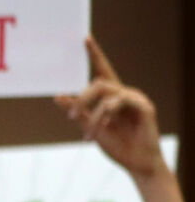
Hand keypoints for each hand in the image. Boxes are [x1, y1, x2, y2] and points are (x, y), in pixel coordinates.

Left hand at [57, 36, 166, 178]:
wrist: (136, 163)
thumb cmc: (116, 145)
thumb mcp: (90, 127)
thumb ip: (76, 111)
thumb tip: (57, 95)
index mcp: (112, 96)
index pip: (102, 70)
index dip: (95, 54)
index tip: (85, 38)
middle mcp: (124, 93)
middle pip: (99, 82)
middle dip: (82, 98)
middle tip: (70, 116)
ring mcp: (135, 99)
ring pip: (106, 92)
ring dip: (92, 112)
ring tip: (88, 132)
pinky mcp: (144, 107)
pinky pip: (119, 102)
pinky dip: (105, 115)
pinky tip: (101, 129)